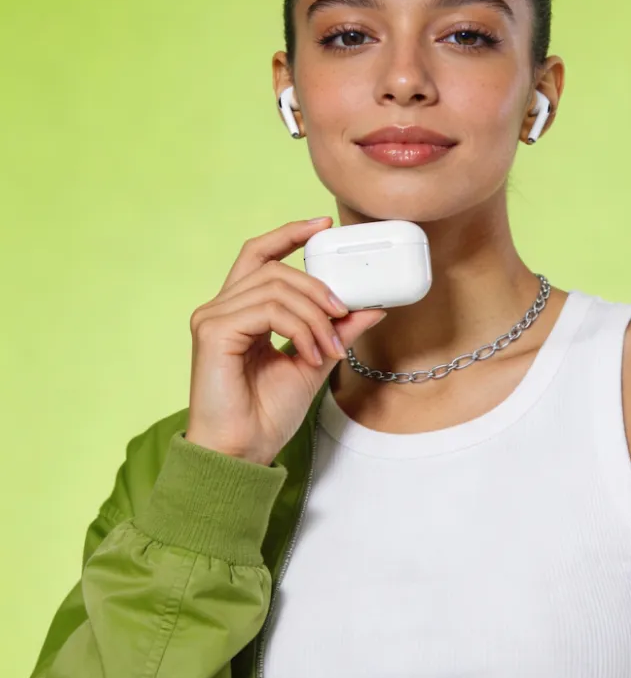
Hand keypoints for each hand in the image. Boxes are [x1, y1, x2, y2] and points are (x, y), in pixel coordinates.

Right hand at [185, 216, 384, 464]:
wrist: (244, 451)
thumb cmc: (266, 413)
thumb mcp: (314, 362)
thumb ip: (336, 331)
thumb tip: (370, 307)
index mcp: (240, 311)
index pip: (260, 255)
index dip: (289, 234)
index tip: (323, 225)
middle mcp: (221, 307)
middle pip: (277, 269)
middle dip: (318, 288)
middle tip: (344, 316)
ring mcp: (213, 317)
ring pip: (277, 287)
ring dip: (315, 316)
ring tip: (329, 348)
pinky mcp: (213, 331)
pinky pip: (269, 310)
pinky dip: (300, 328)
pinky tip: (310, 353)